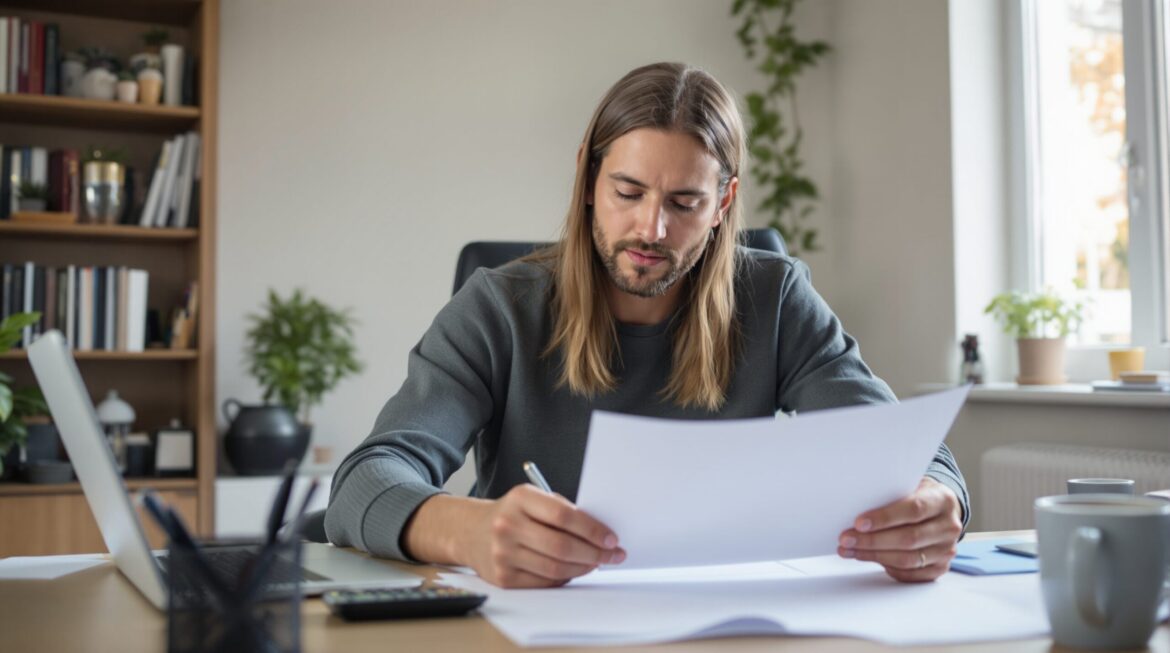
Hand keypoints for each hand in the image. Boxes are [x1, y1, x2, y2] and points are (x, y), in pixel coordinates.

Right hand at [465, 484, 625, 587]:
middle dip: (595, 553)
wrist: (471, 532)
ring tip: (597, 563)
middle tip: (613, 555)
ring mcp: (503, 554)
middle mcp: (508, 525)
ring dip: (583, 568)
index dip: (592, 529)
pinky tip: (574, 570)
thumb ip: (562, 511)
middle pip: (562, 546)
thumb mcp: (532, 500)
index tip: (611, 538)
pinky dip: (565, 578)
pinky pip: (544, 582)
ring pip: (555, 568)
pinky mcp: (503, 578)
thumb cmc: (512, 514)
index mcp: (520, 499)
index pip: (564, 515)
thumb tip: (600, 534)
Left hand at [837, 477, 961, 581]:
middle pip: (909, 539)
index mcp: (942, 500)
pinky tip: (868, 558)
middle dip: (872, 541)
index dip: (885, 518)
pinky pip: (910, 574)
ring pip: (907, 559)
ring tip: (850, 550)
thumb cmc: (918, 495)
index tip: (859, 523)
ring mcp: (946, 550)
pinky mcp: (940, 567)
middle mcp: (949, 527)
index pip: (914, 510)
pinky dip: (887, 567)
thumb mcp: (909, 485)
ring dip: (874, 556)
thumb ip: (890, 494)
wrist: (941, 509)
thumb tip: (855, 508)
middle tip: (846, 539)